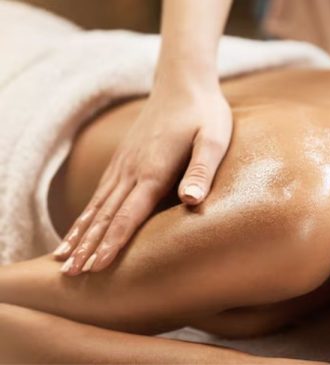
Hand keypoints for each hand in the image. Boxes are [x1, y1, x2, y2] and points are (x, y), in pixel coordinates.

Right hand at [53, 86, 232, 274]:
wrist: (183, 83)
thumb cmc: (204, 113)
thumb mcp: (213, 139)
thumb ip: (202, 170)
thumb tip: (191, 201)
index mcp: (153, 170)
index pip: (129, 214)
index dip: (113, 242)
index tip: (97, 267)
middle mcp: (132, 169)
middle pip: (106, 215)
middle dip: (88, 246)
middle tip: (71, 275)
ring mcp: (124, 163)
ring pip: (98, 205)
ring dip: (80, 233)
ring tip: (63, 259)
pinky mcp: (124, 159)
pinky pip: (100, 192)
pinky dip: (86, 214)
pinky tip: (80, 226)